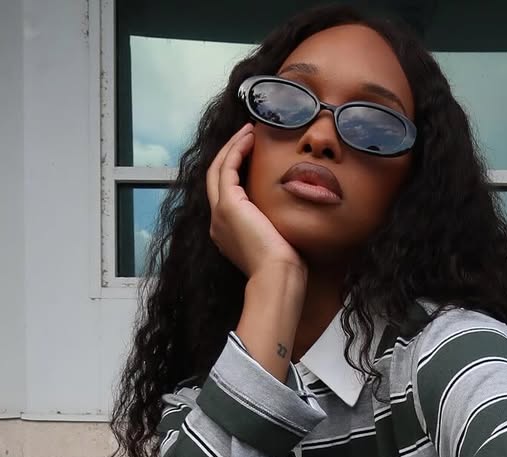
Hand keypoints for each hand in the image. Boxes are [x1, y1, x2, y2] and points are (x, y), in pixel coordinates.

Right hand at [205, 125, 306, 279]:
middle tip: (247, 134)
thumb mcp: (277, 239)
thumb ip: (274, 222)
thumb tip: (290, 209)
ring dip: (232, 146)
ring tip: (249, 130)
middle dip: (229, 152)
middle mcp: (218, 222)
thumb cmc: (284, 267)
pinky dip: (237, 150)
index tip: (252, 152)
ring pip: (218, 169)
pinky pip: (227, 168)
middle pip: (216, 177)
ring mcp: (219, 213)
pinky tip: (250, 138)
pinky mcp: (227, 205)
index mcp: (227, 232)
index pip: (226, 192)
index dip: (236, 169)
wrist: (278, 277)